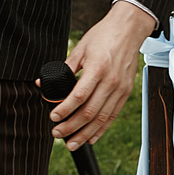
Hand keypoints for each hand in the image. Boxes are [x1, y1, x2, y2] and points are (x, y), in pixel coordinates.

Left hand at [51, 0, 152, 148]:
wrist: (129, 30)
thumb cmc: (104, 36)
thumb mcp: (81, 49)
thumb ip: (64, 68)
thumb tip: (45, 83)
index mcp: (98, 68)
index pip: (79, 96)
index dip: (64, 109)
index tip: (53, 116)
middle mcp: (111, 81)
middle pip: (89, 112)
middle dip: (71, 127)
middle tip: (57, 134)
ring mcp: (120, 89)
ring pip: (101, 118)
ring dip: (85, 134)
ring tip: (71, 144)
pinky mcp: (125, 93)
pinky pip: (112, 116)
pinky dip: (101, 129)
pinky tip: (91, 138)